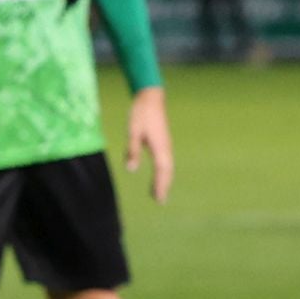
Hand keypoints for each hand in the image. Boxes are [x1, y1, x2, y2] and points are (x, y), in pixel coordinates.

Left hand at [126, 86, 173, 203]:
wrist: (150, 97)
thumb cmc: (140, 113)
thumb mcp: (132, 131)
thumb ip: (132, 150)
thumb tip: (131, 169)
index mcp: (160, 146)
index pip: (161, 171)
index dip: (160, 186)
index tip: (159, 199)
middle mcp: (166, 147)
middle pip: (167, 171)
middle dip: (164, 186)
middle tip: (160, 201)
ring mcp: (166, 144)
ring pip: (168, 166)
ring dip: (164, 180)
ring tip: (159, 193)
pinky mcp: (163, 141)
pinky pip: (165, 160)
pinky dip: (164, 171)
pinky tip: (160, 175)